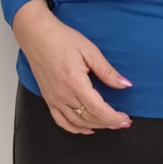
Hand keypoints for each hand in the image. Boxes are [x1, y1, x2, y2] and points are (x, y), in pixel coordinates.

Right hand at [13, 7, 132, 133]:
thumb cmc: (61, 39)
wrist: (37, 35)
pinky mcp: (48, 99)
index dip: (114, 117)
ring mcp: (53, 99)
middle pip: (89, 118)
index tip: (125, 119)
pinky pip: (61, 121)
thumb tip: (124, 84)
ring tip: (109, 124)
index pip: (98, 109)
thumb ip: (107, 71)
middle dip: (109, 123)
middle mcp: (62, 94)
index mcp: (75, 82)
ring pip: (76, 122)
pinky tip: (86, 128)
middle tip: (122, 122)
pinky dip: (75, 128)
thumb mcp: (90, 51)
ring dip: (95, 126)